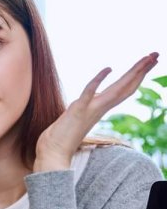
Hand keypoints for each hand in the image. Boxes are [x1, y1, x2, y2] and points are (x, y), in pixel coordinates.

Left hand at [34, 51, 158, 171]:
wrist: (52, 154)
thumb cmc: (62, 137)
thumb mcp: (79, 112)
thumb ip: (89, 103)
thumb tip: (96, 94)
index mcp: (100, 108)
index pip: (123, 89)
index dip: (137, 75)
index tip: (149, 61)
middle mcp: (100, 108)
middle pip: (126, 86)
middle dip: (141, 70)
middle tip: (156, 54)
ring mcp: (90, 110)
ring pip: (116, 89)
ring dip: (132, 73)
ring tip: (146, 59)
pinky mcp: (77, 111)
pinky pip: (89, 93)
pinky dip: (98, 81)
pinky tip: (108, 68)